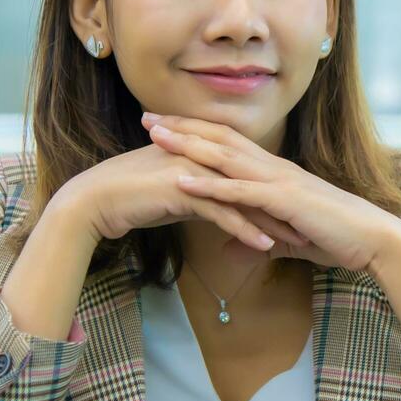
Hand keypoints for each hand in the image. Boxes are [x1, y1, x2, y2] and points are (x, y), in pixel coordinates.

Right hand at [53, 139, 312, 251]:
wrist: (92, 202)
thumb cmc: (128, 199)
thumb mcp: (170, 194)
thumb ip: (196, 195)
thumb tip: (214, 208)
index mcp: (199, 153)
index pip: (244, 173)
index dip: (270, 192)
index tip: (294, 210)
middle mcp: (200, 156)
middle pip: (250, 182)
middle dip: (280, 205)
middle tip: (308, 224)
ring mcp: (193, 170)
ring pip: (241, 197)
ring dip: (271, 220)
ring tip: (296, 239)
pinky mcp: (183, 190)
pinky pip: (222, 213)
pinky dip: (246, 230)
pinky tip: (265, 247)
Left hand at [142, 111, 400, 272]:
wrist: (373, 239)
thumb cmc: (338, 237)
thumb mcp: (289, 239)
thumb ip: (259, 241)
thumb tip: (234, 250)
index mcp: (276, 172)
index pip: (230, 143)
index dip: (197, 131)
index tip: (167, 124)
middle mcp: (275, 168)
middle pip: (221, 139)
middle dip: (183, 127)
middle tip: (148, 116)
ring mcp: (279, 181)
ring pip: (225, 157)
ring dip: (188, 146)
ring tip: (155, 137)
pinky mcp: (284, 201)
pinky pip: (239, 191)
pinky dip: (208, 185)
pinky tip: (181, 181)